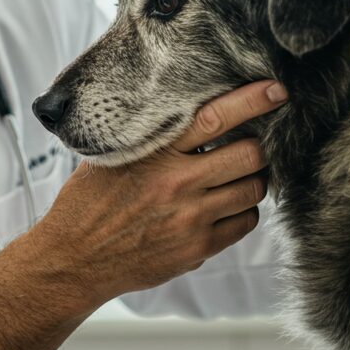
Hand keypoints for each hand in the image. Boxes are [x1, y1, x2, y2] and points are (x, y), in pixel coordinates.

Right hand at [0, 79, 285, 349]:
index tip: (276, 90)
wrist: (73, 258)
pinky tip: (225, 206)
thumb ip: (150, 136)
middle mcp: (177, 182)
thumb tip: (188, 112)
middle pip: (249, 155)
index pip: (216, 117)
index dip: (252, 101)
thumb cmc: (88, 202)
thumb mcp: (112, 156)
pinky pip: (244, 223)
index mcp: (156, 152)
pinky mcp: (197, 248)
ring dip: (254, 179)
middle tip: (256, 143)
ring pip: (253, 189)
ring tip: (240, 175)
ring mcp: (191, 218)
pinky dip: (243, 212)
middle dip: (260, 146)